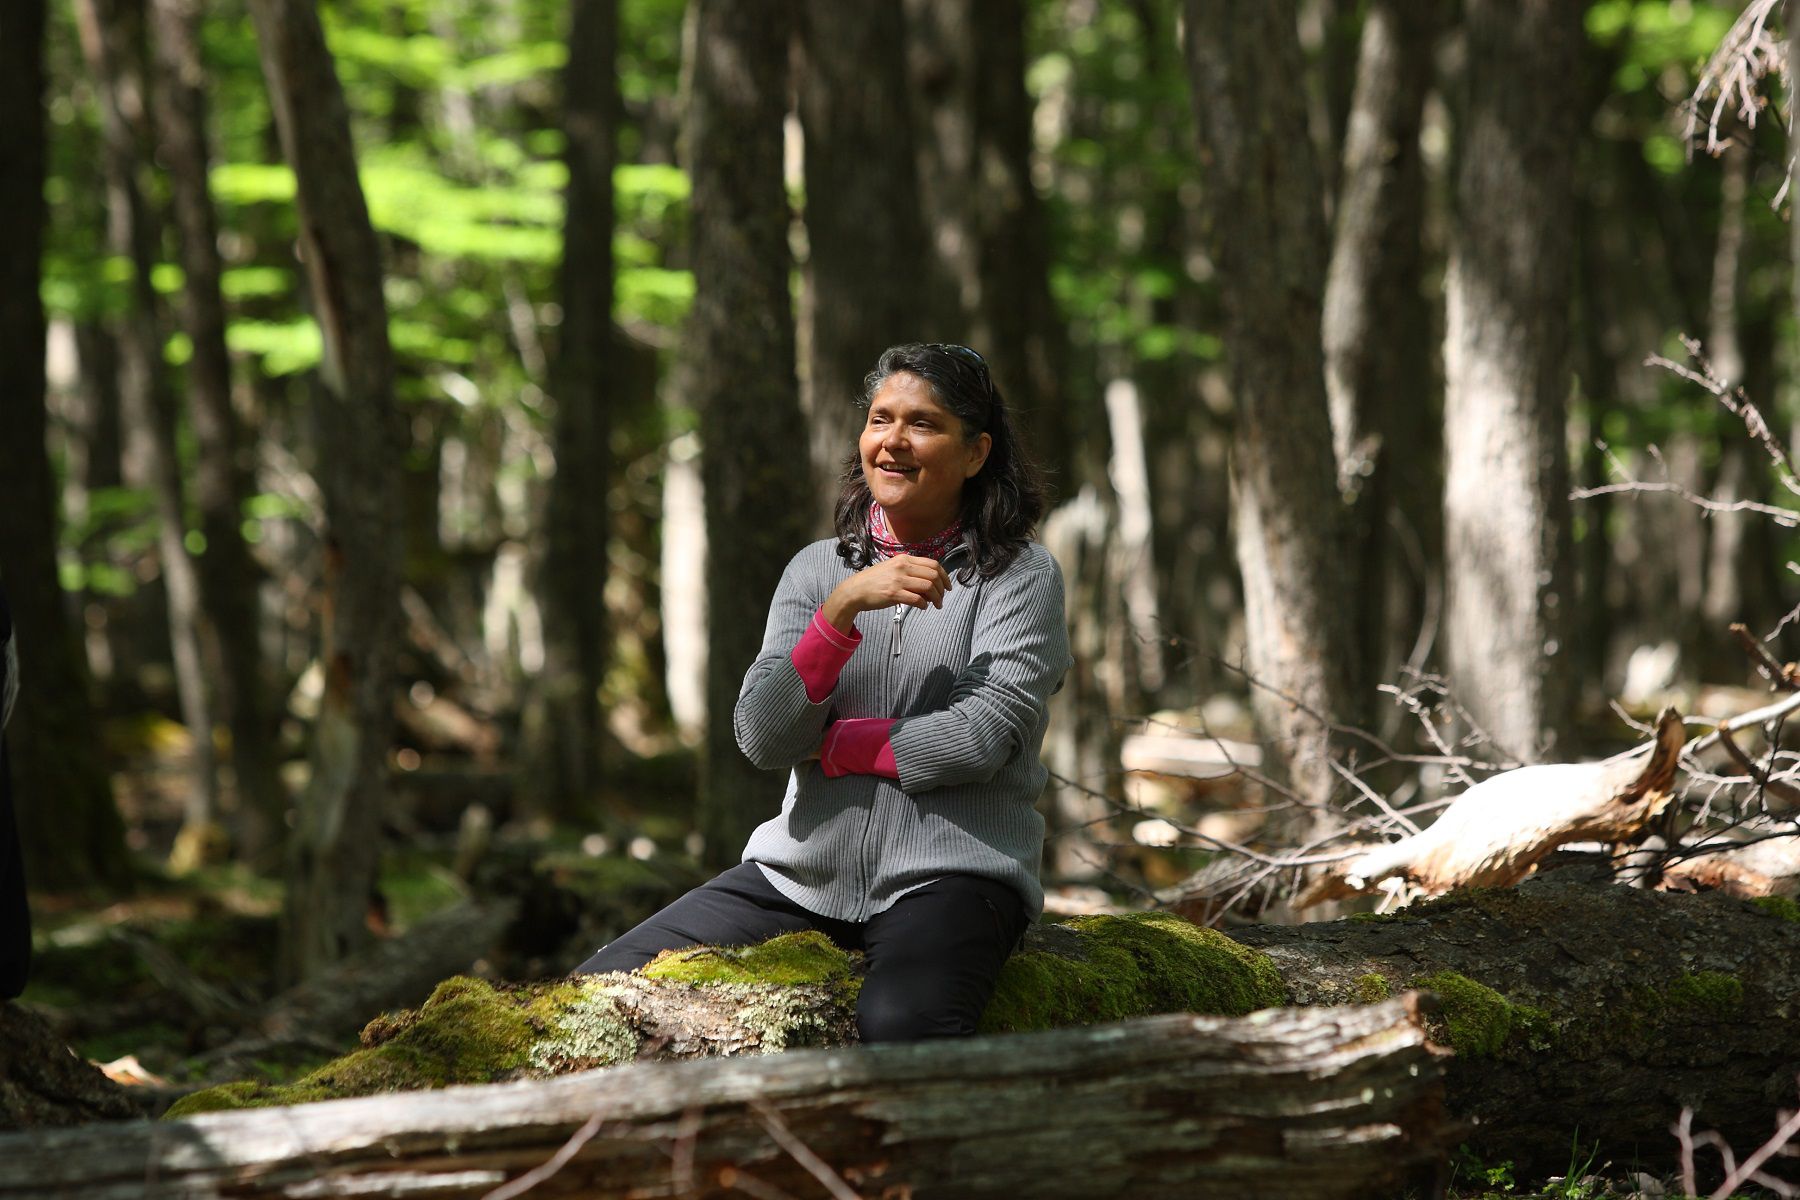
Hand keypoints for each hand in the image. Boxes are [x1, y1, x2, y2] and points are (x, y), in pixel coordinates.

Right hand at [821, 554, 951, 631]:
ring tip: (936, 605)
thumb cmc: (875, 581)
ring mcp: (898, 580)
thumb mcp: (893, 568)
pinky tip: (922, 607)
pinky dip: (924, 604)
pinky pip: (917, 599)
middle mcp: (903, 567)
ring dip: (936, 598)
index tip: (947, 586)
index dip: (944, 576)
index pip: (933, 564)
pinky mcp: (893, 593)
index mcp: (905, 559)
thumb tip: (930, 584)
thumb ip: (911, 571)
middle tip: (942, 598)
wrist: (855, 590)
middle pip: (933, 575)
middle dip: (942, 589)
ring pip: (928, 587)